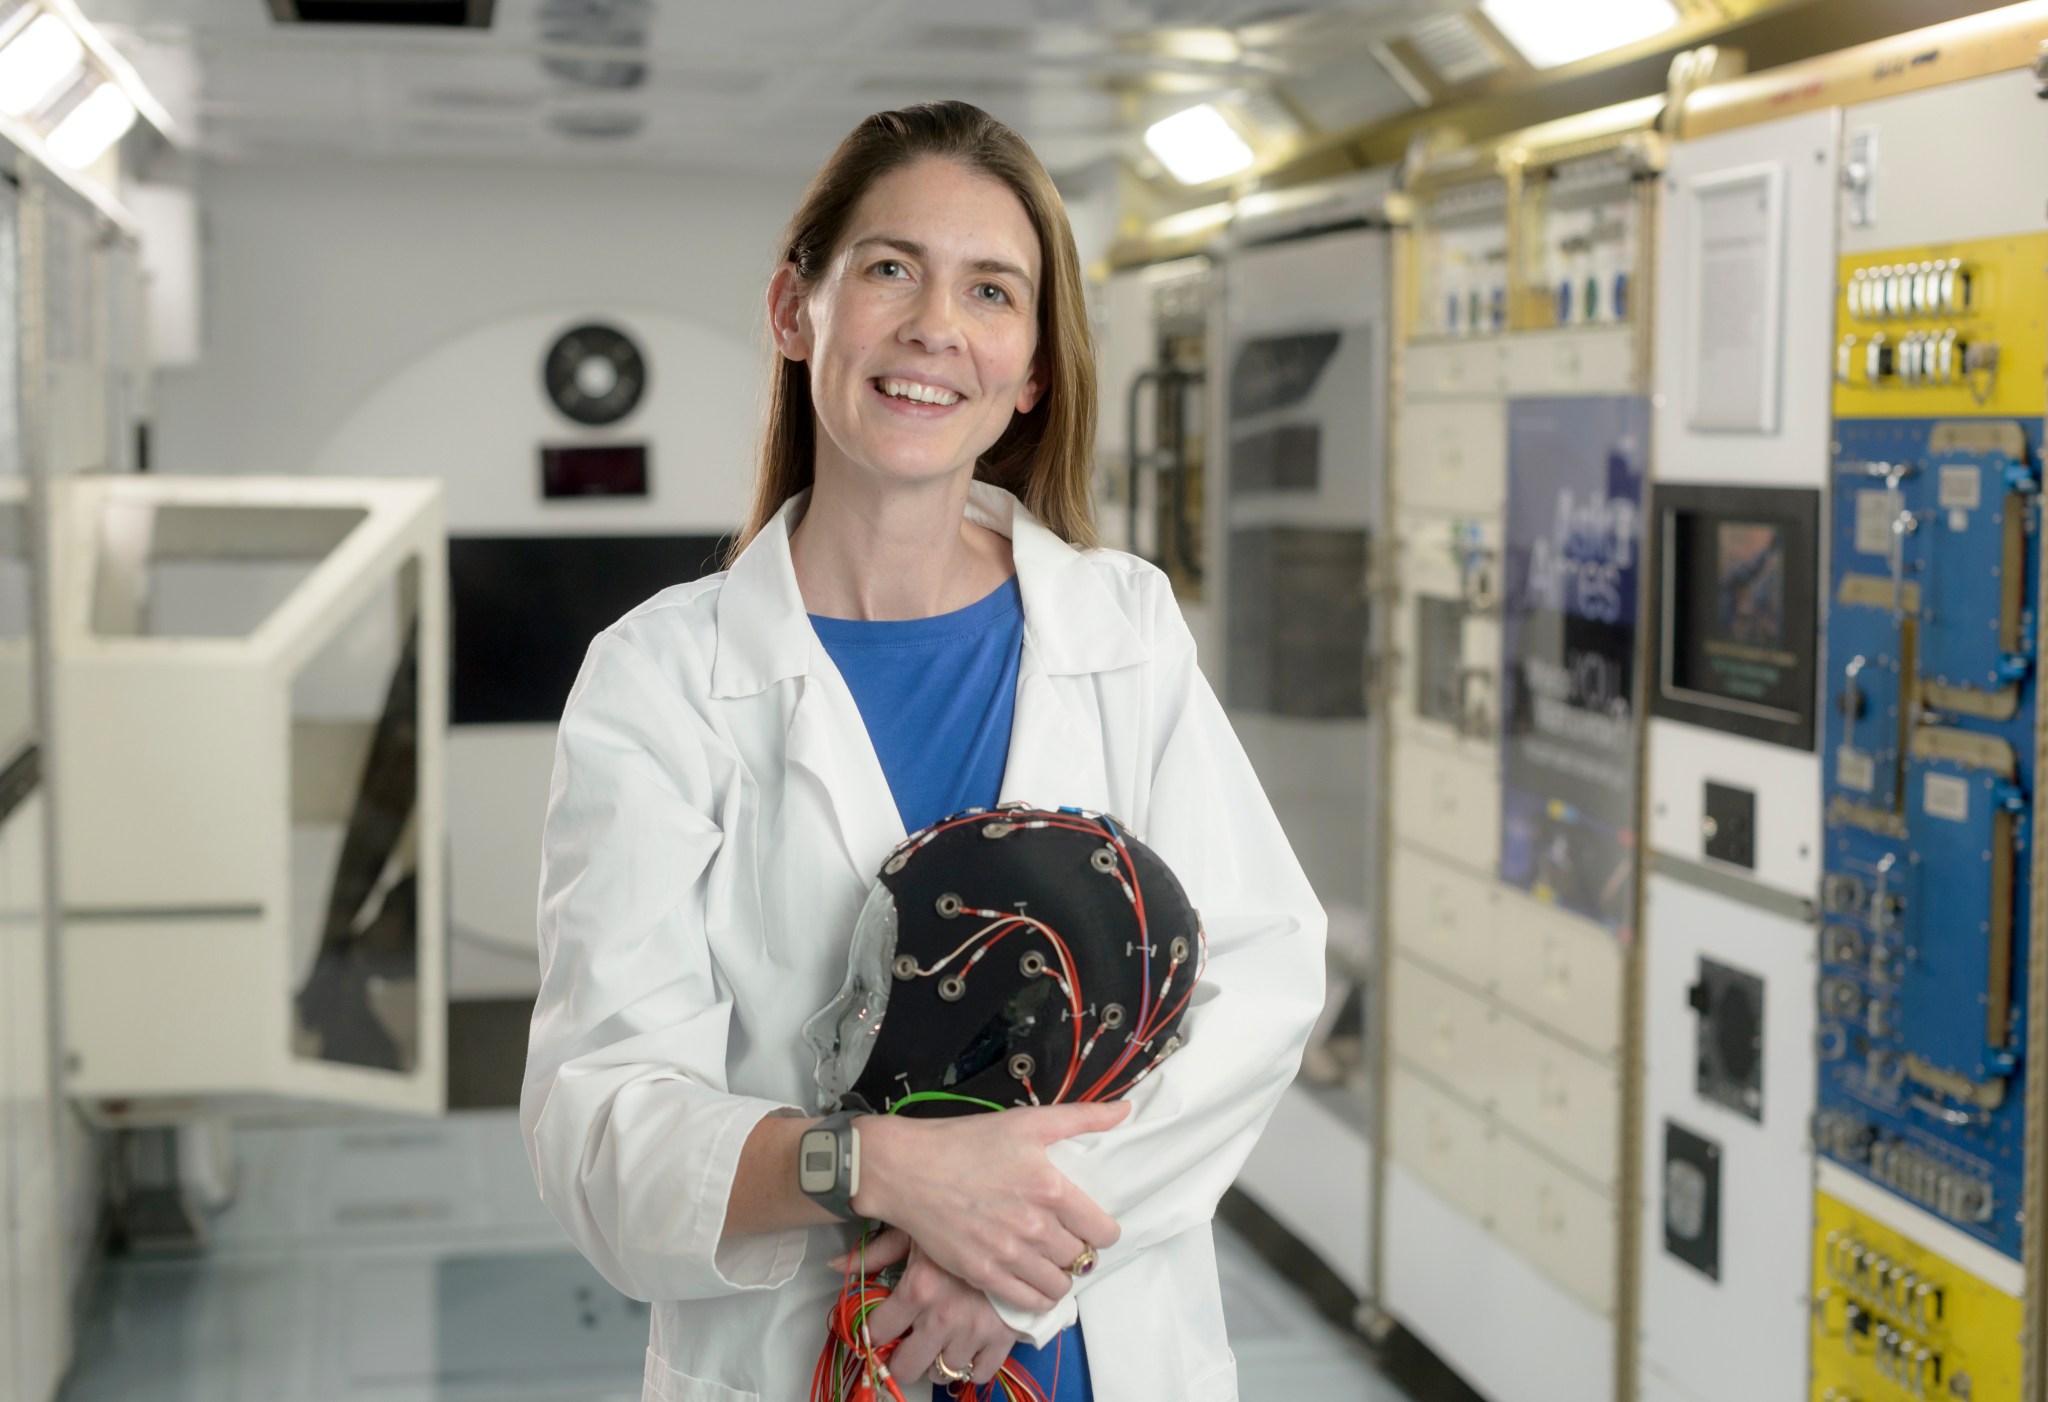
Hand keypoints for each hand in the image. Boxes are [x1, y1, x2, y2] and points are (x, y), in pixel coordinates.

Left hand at [835, 1229, 1018, 1388]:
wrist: (1021, 1223)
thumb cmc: (963, 1222)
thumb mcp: (917, 1229)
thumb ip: (876, 1251)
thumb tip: (834, 1264)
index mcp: (919, 1288)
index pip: (878, 1331)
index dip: (872, 1332)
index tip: (877, 1329)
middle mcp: (943, 1317)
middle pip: (906, 1367)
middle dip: (900, 1359)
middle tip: (904, 1346)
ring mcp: (974, 1331)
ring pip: (942, 1372)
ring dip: (936, 1360)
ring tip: (938, 1341)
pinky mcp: (1003, 1338)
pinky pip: (979, 1373)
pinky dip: (971, 1366)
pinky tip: (967, 1347)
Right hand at [852, 1101, 1128, 1312]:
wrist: (908, 1168)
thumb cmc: (966, 1141)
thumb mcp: (1027, 1122)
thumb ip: (1083, 1117)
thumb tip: (1126, 1110)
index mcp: (1051, 1188)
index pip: (1104, 1231)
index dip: (1102, 1230)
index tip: (1090, 1225)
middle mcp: (1034, 1226)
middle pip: (1082, 1259)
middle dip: (1079, 1251)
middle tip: (1065, 1240)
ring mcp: (1007, 1254)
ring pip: (1059, 1285)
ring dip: (1060, 1276)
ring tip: (1049, 1261)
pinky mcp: (982, 1274)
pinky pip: (1028, 1302)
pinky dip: (1036, 1296)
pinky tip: (1030, 1279)